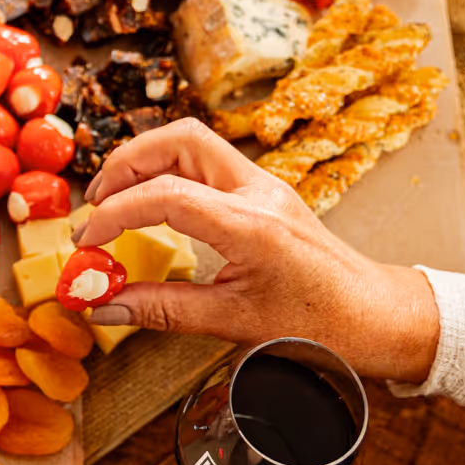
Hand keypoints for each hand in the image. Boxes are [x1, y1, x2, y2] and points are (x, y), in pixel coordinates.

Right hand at [73, 119, 440, 381]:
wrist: (377, 316)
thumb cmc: (320, 325)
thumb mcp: (232, 322)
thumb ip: (161, 310)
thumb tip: (102, 305)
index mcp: (252, 225)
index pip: (165, 195)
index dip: (114, 214)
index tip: (87, 244)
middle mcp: (259, 191)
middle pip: (179, 139)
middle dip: (126, 164)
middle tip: (97, 205)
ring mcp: (264, 184)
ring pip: (192, 141)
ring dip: (146, 161)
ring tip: (116, 200)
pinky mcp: (264, 190)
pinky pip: (207, 161)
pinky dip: (169, 172)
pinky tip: (152, 205)